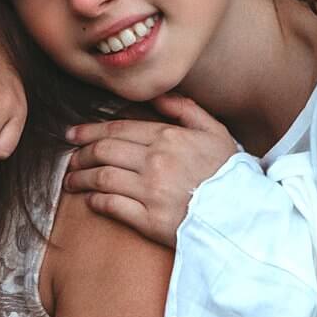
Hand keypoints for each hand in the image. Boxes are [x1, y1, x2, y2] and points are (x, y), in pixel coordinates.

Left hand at [64, 95, 238, 246]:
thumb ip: (185, 110)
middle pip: (103, 152)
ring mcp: (150, 192)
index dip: (89, 132)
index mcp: (168, 138)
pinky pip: (112, 206)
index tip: (72, 135)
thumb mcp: (215, 132)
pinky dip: (95, 202)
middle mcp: (155, 162)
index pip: (117, 130)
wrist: (245, 217)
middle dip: (80, 155)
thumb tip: (156, 96)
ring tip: (72, 181)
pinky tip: (90, 201)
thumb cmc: (229, 174)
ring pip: (101, 179)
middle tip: (71, 159)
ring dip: (81, 179)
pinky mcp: (149, 220)